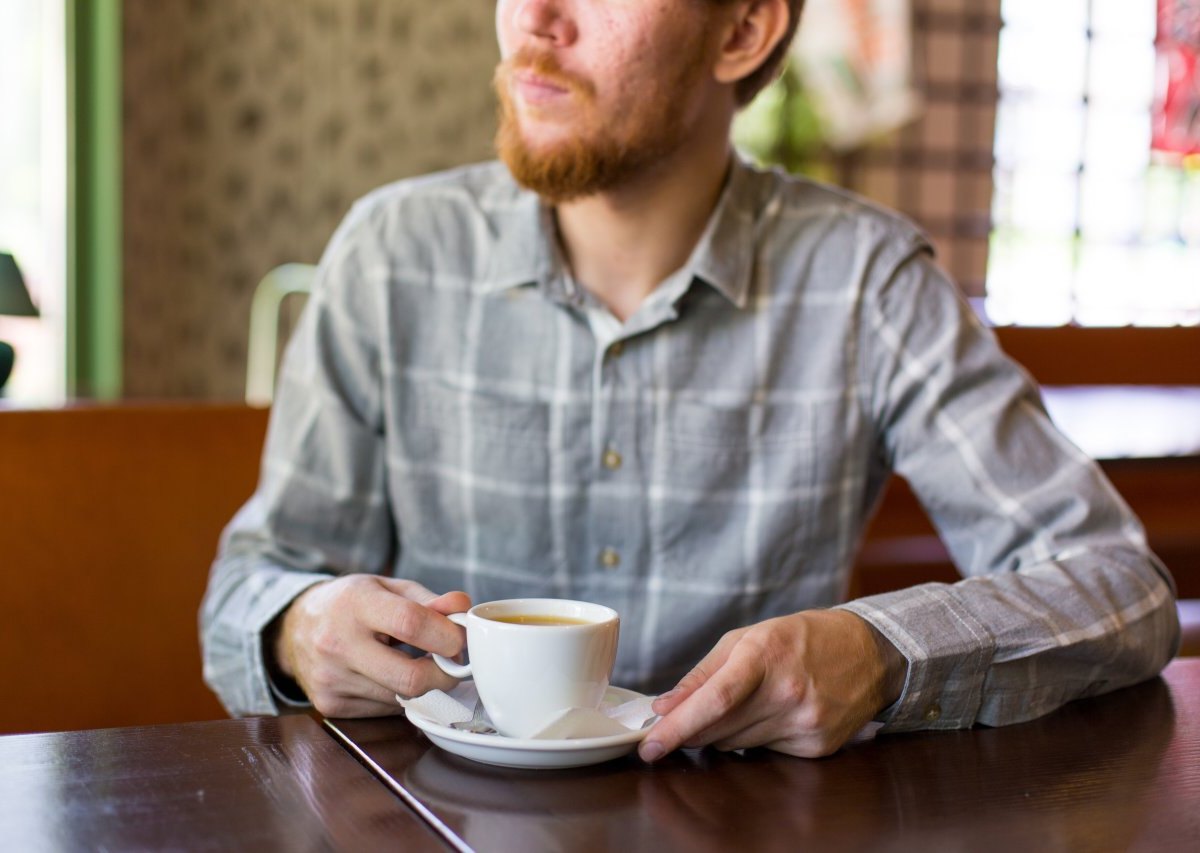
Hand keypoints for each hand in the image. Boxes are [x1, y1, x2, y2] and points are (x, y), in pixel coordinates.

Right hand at [274, 575, 469, 716]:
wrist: (293, 628)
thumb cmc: (349, 603)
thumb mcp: (386, 587)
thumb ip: (428, 600)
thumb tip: (463, 608)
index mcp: (355, 603)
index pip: (411, 624)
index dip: (447, 635)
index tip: (462, 639)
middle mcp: (338, 643)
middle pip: (410, 677)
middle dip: (444, 675)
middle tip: (453, 663)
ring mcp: (331, 679)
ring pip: (401, 698)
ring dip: (423, 686)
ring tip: (418, 662)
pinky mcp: (330, 706)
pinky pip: (385, 709)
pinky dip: (399, 695)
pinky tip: (389, 675)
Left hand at [638, 609, 904, 760]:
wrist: (868, 652)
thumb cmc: (800, 638)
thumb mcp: (746, 639)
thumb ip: (702, 675)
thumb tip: (665, 707)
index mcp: (765, 656)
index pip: (714, 701)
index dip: (678, 727)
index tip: (650, 745)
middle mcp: (787, 693)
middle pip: (720, 729)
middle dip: (692, 729)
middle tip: (677, 724)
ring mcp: (806, 723)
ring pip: (737, 745)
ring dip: (723, 732)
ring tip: (741, 704)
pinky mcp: (817, 746)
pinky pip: (765, 751)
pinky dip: (756, 738)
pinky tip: (772, 714)